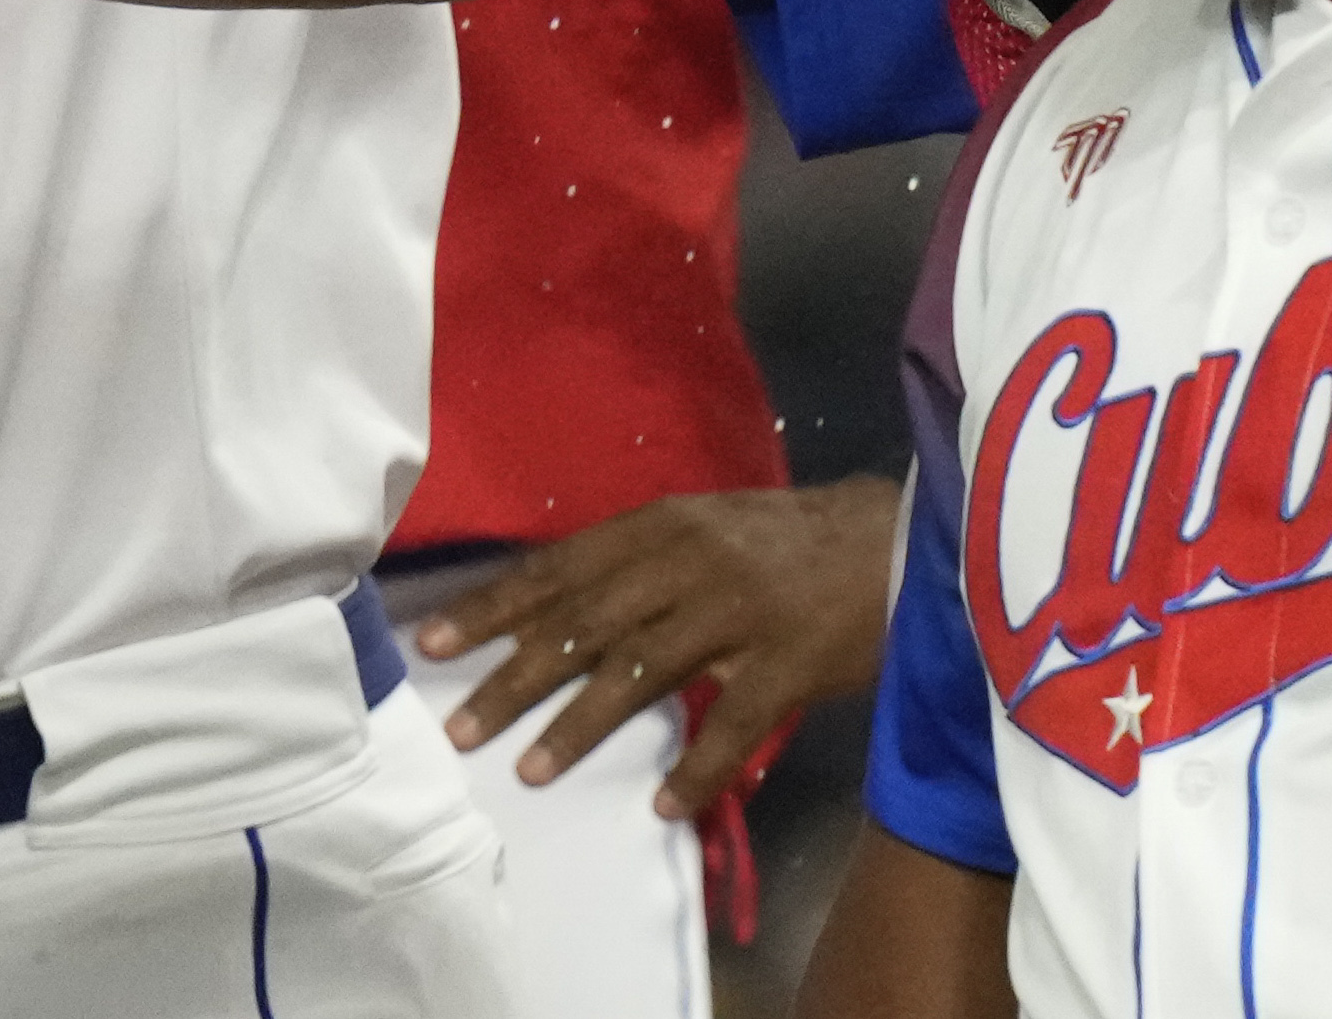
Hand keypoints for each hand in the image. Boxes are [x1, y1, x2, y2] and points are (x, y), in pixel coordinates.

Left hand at [408, 474, 901, 815]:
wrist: (901, 538)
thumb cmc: (787, 540)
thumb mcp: (701, 529)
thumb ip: (636, 566)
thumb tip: (553, 613)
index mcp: (658, 526)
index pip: (554, 569)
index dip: (492, 607)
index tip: (430, 643)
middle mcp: (686, 564)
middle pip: (581, 625)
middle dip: (513, 678)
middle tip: (460, 726)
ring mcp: (738, 613)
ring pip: (639, 673)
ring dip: (579, 727)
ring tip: (531, 770)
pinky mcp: (790, 663)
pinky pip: (733, 725)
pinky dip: (696, 769)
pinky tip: (662, 806)